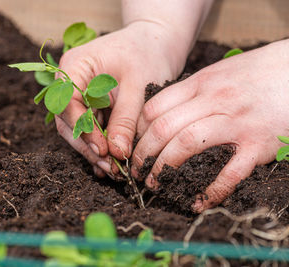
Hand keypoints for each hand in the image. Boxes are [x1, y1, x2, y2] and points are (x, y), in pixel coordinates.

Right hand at [55, 21, 186, 176]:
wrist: (156, 43)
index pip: (68, 103)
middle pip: (68, 120)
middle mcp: (69, 81)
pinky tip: (111, 161)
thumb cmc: (148, 55)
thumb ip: (125, 120)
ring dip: (93, 149)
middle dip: (88, 146)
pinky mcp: (89, 103)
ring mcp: (78, 93)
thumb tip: (116, 154)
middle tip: (110, 168)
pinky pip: (89, 127)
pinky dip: (99, 144)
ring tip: (113, 169)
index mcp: (75, 67)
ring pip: (77, 128)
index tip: (103, 150)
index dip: (83, 130)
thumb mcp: (138, 87)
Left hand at [131, 39, 288, 211]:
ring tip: (154, 183)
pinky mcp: (258, 144)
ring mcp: (236, 122)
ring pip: (186, 145)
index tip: (133, 145)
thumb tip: (162, 111)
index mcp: (201, 83)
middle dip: (143, 154)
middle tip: (136, 170)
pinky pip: (230, 172)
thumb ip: (192, 91)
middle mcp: (214, 101)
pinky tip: (198, 202)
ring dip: (164, 168)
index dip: (138, 131)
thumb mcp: (219, 72)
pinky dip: (211, 191)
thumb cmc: (257, 72)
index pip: (154, 108)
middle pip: (163, 128)